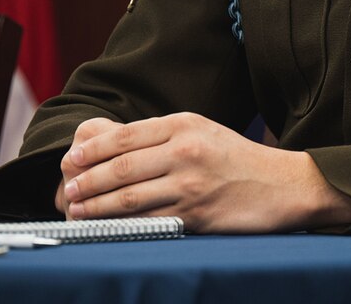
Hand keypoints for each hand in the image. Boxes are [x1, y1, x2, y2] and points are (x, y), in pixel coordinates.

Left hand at [55, 112, 350, 232]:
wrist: (283, 185)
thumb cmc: (237, 158)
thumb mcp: (202, 131)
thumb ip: (163, 135)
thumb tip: (114, 145)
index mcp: (183, 124)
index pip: (125, 135)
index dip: (93, 149)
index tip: (71, 159)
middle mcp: (184, 151)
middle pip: (122, 166)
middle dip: (88, 179)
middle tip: (67, 188)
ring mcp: (190, 184)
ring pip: (130, 196)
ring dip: (97, 205)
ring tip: (78, 209)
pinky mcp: (196, 215)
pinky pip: (150, 220)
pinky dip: (123, 225)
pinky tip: (108, 227)